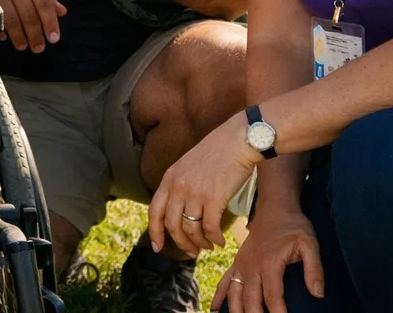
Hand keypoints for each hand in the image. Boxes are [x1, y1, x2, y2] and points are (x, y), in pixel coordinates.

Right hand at [0, 0, 66, 51]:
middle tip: (38, 48)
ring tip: (22, 46)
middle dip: (34, 35)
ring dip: (18, 37)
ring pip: (11, 20)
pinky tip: (3, 37)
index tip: (54, 39)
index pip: (44, 3)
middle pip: (28, 15)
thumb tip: (61, 11)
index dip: (50, 23)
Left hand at [148, 113, 260, 255]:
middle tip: (192, 252)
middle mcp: (178, 186)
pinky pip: (210, 228)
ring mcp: (195, 192)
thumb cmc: (218, 152)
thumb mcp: (189, 165)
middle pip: (172, 225)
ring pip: (191, 230)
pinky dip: (215, 239)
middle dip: (182, 243)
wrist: (239, 139)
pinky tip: (221, 241)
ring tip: (209, 246)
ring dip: (200, 243)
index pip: (154, 211)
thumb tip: (181, 212)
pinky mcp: (214, 198)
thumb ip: (181, 185)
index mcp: (169, 178)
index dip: (154, 232)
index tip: (158, 248)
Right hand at [211, 207, 323, 312]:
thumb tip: (318, 294)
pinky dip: (219, 296)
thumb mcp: (309, 243)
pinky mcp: (238, 263)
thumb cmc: (294, 226)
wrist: (275, 207)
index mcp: (269, 264)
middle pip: (250, 300)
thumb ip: (314, 269)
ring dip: (236, 311)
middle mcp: (252, 266)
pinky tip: (215, 310)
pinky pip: (225, 281)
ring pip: (235, 294)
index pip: (273, 297)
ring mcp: (242, 265)